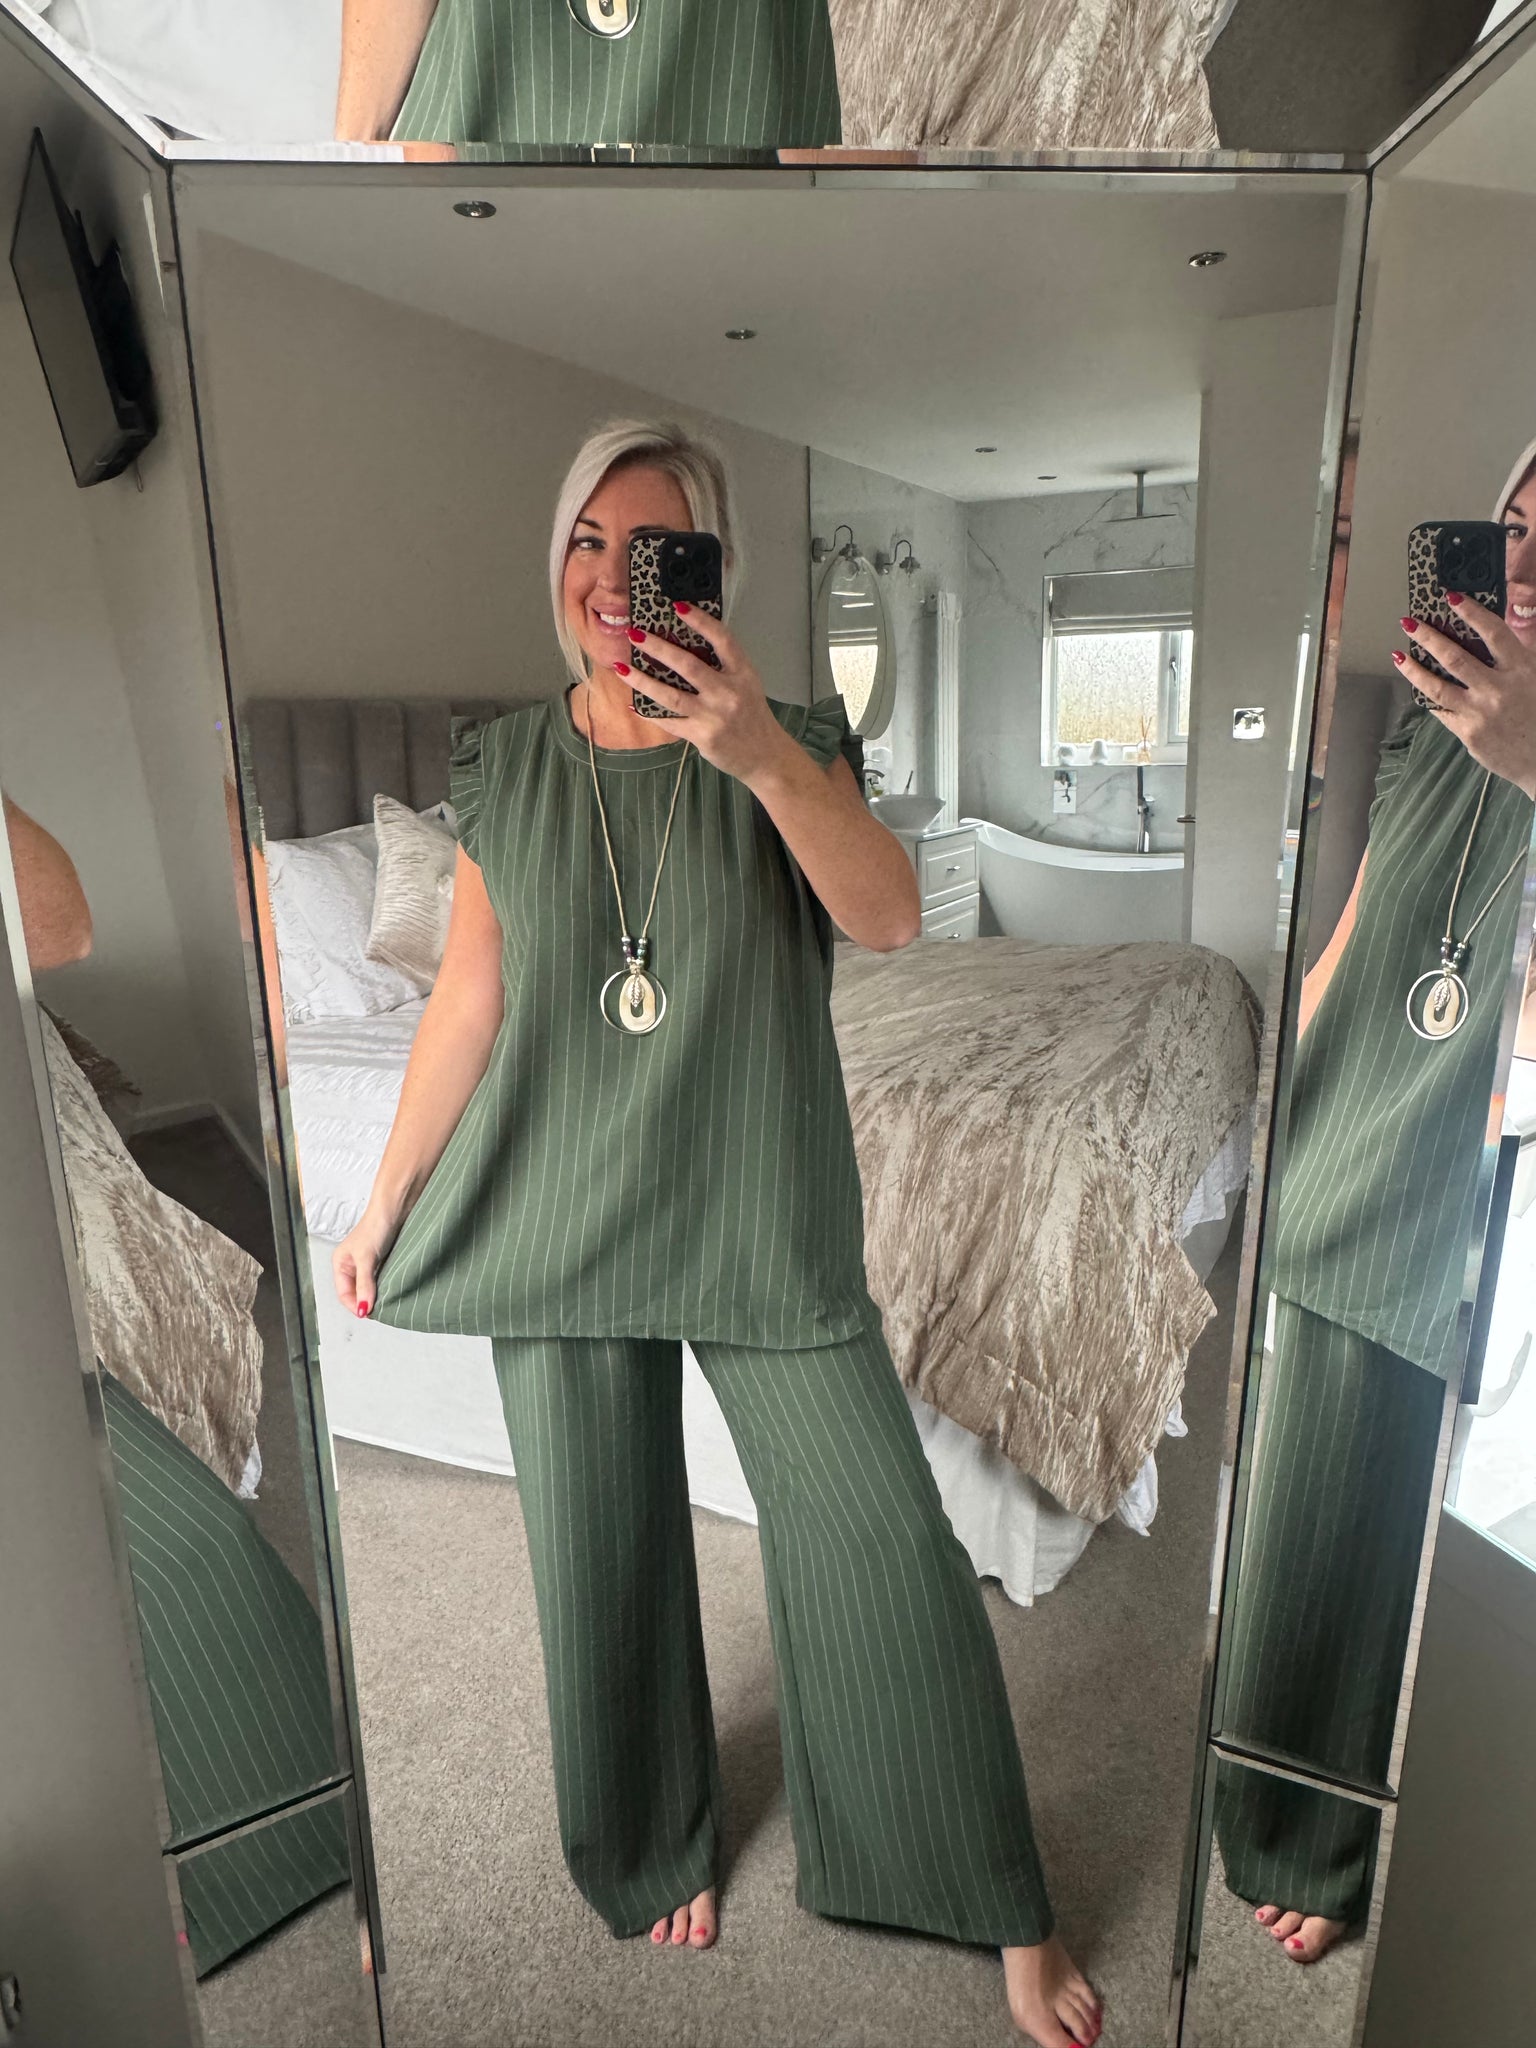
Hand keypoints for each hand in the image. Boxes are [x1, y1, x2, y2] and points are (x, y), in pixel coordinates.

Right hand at [333, 1208, 400, 1318]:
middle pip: (355, 1292)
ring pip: (368, 1287)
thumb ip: (364, 1285)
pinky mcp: (380, 1260)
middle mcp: (351, 1265)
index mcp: (340, 1263)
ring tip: (385, 1302)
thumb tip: (362, 1308)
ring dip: (375, 1295)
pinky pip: (379, 1279)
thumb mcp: (367, 1259)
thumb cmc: (375, 1227)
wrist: (394, 1209)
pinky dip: (383, 1286)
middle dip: (364, 1302)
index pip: (344, 1293)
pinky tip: (391, 1289)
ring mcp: (366, 1263)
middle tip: (378, 1310)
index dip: (354, 1305)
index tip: (367, 1314)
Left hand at [617, 607, 796, 784]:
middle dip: (658, 647)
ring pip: (670, 695)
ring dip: (642, 680)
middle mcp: (728, 692)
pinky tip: (632, 705)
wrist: (764, 756)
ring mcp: (713, 715)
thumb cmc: (752, 716)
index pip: (721, 640)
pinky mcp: (701, 735)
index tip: (678, 606)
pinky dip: (649, 712)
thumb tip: (684, 645)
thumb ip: (723, 667)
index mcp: (742, 673)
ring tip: (621, 667)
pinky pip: (669, 721)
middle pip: (688, 665)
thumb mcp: (747, 684)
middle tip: (635, 634)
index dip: (700, 621)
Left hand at [1397, 597, 1535, 798]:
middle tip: (1408, 622)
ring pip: (1437, 686)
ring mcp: (1481, 713)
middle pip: (1455, 657)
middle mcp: (1499, 690)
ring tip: (1398, 656)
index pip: (1493, 633)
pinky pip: (1442, 710)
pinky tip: (1417, 686)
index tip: (1451, 597)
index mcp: (1522, 669)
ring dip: (1414, 669)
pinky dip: (1429, 697)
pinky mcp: (1469, 734)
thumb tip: (1495, 628)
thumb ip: (1518, 655)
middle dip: (1428, 637)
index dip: (1471, 612)